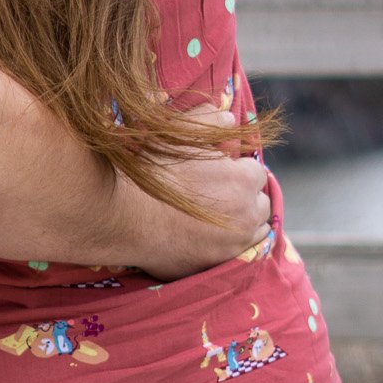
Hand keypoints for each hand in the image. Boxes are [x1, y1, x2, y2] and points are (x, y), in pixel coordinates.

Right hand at [124, 130, 273, 281]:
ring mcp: (233, 244)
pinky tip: (211, 237)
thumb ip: (209, 120)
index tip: (219, 171)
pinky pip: (238, 255)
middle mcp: (246, 214)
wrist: (122, 212)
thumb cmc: (150, 169)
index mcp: (242, 179)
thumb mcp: (178, 133)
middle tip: (218, 194)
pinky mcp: (216, 264)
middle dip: (245, 197)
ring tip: (217, 216)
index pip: (255, 172)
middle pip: (260, 203)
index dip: (236, 170)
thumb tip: (230, 118)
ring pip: (254, 231)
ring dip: (243, 222)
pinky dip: (231, 245)